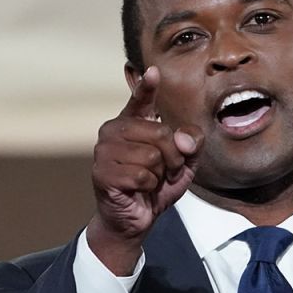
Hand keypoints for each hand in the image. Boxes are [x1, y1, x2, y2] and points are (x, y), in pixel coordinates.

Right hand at [88, 67, 201, 274]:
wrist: (135, 220)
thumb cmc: (155, 187)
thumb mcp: (183, 164)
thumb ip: (190, 144)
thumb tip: (182, 138)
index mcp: (132, 124)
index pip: (140, 101)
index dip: (146, 87)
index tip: (153, 72)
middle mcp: (114, 131)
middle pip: (159, 133)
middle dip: (172, 157)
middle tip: (164, 171)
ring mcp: (104, 151)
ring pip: (151, 156)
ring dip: (159, 174)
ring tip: (150, 181)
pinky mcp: (102, 172)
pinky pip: (141, 175)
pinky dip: (148, 187)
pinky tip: (139, 190)